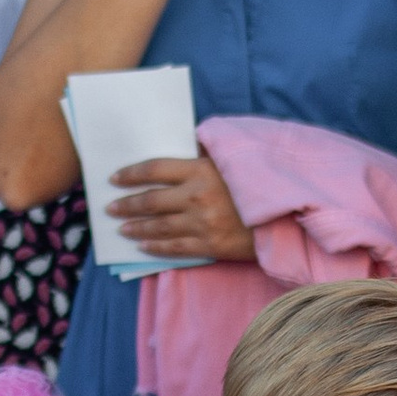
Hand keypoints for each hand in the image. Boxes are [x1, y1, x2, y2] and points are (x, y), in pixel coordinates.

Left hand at [108, 151, 256, 262]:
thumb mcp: (231, 161)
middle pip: (151, 201)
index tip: (114, 178)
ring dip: (136, 228)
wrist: (286, 217)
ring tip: (122, 228)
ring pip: (159, 227)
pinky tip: (142, 246)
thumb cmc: (257, 184)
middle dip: (127, 205)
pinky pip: (175, 248)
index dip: (130, 174)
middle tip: (110, 208)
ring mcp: (203, 223)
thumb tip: (182, 147)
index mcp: (201, 170)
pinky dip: (155, 247)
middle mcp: (197, 197)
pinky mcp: (210, 245)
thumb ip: (204, 155)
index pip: (154, 169)